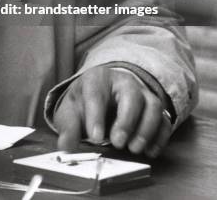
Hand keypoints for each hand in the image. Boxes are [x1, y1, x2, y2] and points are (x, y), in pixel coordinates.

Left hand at [53, 66, 171, 157]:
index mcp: (97, 79)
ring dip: (146, 129)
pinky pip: (164, 121)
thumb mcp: (71, 111)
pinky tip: (149, 151)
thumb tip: (64, 148)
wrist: (102, 93)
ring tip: (134, 148)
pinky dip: (160, 137)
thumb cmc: (86, 101)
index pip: (96, 93)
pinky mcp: (154, 109)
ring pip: (153, 105)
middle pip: (131, 94)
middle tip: (118, 143)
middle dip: (126, 121)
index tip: (95, 138)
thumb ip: (68, 129)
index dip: (96, 116)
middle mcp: (123, 82)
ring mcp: (142, 94)